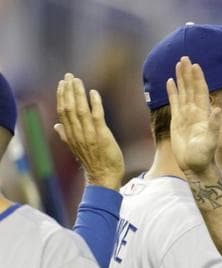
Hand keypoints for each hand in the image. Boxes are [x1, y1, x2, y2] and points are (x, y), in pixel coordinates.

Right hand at [53, 74, 122, 189]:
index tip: (62, 84)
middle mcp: (78, 134)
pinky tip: (93, 92)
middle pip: (69, 108)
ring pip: (80, 110)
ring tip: (78, 81)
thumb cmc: (93, 162)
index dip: (61, 96)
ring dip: (79, 93)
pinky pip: (97, 116)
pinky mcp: (102, 136)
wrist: (104, 177)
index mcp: (71, 135)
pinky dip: (95, 103)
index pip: (63, 111)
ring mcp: (89, 135)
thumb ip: (66, 136)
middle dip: (68, 90)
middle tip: (69, 76)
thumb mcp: (76, 148)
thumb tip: (57, 126)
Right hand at [166, 56, 220, 175]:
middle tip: (185, 57)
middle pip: (191, 88)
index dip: (198, 79)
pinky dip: (172, 91)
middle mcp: (195, 112)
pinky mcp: (177, 121)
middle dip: (188, 73)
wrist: (195, 166)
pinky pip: (174, 102)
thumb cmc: (204, 156)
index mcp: (204, 114)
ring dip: (181, 78)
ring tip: (178, 64)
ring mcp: (186, 115)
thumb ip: (214, 125)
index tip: (195, 65)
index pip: (201, 92)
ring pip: (183, 92)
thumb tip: (217, 110)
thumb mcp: (210, 141)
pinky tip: (170, 81)